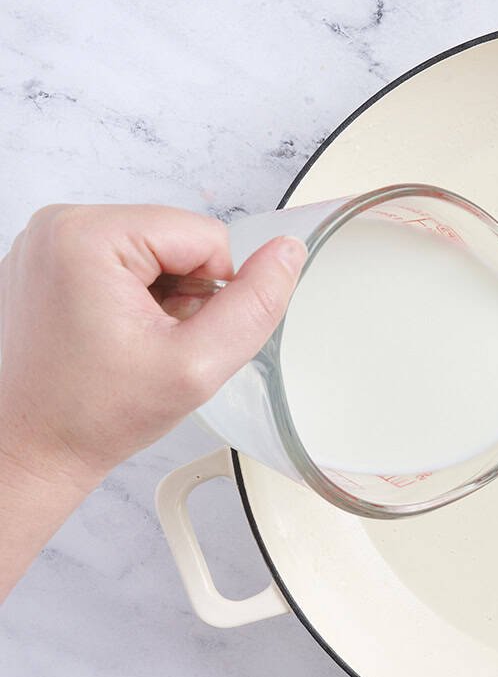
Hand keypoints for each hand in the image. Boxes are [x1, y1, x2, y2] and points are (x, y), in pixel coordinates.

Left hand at [0, 204, 303, 599]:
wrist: (28, 451)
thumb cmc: (92, 415)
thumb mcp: (197, 364)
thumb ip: (255, 304)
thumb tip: (290, 252)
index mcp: (89, 235)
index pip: (207, 236)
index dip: (216, 293)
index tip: (178, 338)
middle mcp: (60, 225)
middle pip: (179, 239)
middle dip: (186, 294)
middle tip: (155, 347)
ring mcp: (49, 242)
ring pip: (156, 252)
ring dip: (163, 299)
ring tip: (132, 346)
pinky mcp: (48, 262)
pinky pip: (124, 262)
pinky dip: (135, 299)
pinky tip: (114, 339)